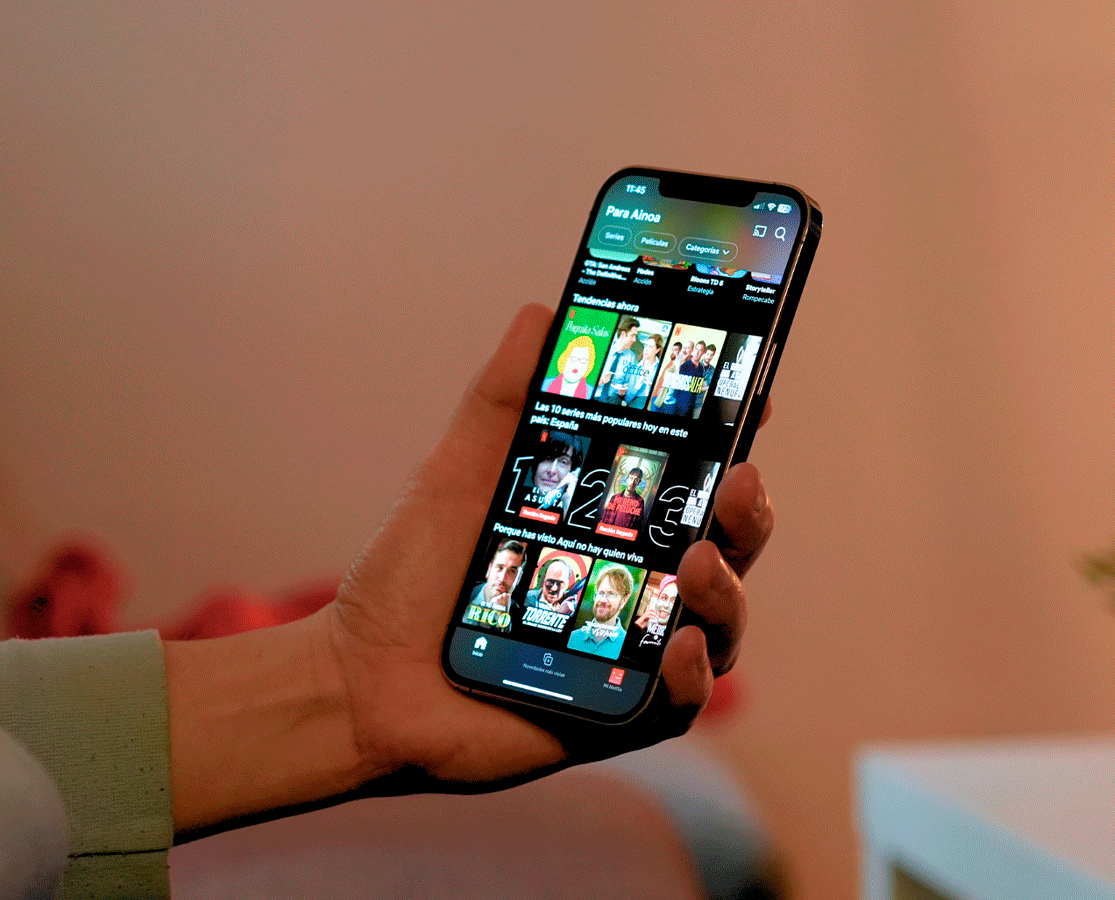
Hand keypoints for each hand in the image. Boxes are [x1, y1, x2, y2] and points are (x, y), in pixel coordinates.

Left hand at [328, 303, 770, 786]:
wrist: (360, 678)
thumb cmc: (412, 579)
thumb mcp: (457, 475)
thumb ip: (504, 399)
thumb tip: (542, 311)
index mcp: (612, 527)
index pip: (692, 479)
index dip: (731, 441)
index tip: (753, 397)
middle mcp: (637, 585)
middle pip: (728, 544)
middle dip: (749, 509)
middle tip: (740, 479)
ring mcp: (634, 651)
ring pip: (721, 617)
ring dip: (726, 587)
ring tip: (696, 560)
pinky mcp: (621, 715)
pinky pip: (682, 698)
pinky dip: (693, 674)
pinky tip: (679, 648)